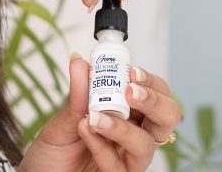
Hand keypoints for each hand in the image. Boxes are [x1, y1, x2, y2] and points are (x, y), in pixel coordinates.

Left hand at [18, 57, 180, 171]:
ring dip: (122, 127)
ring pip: (146, 145)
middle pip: (166, 117)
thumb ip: (77, 93)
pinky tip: (85, 132)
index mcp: (126, 112)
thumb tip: (79, 61)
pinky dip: (102, 147)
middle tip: (131, 93)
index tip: (133, 72)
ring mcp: (127, 159)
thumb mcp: (63, 117)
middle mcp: (132, 134)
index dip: (149, 82)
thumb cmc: (54, 149)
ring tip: (94, 117)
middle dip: (154, 102)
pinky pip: (120, 167)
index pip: (153, 92)